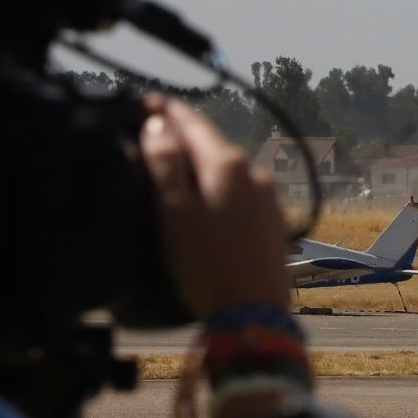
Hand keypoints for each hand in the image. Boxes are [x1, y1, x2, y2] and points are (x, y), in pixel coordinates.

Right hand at [139, 95, 289, 315]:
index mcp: (227, 164)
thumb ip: (166, 165)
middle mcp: (254, 172)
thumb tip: (158, 124)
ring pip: (226, 167)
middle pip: (211, 142)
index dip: (167, 109)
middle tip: (153, 133)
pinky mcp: (272, 220)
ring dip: (200, 162)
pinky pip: (239, 190)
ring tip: (174, 169)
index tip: (145, 101)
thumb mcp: (175, 214)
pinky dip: (217, 186)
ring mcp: (268, 197)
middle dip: (183, 136)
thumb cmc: (208, 266)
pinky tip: (205, 201)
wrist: (255, 316)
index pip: (193, 121)